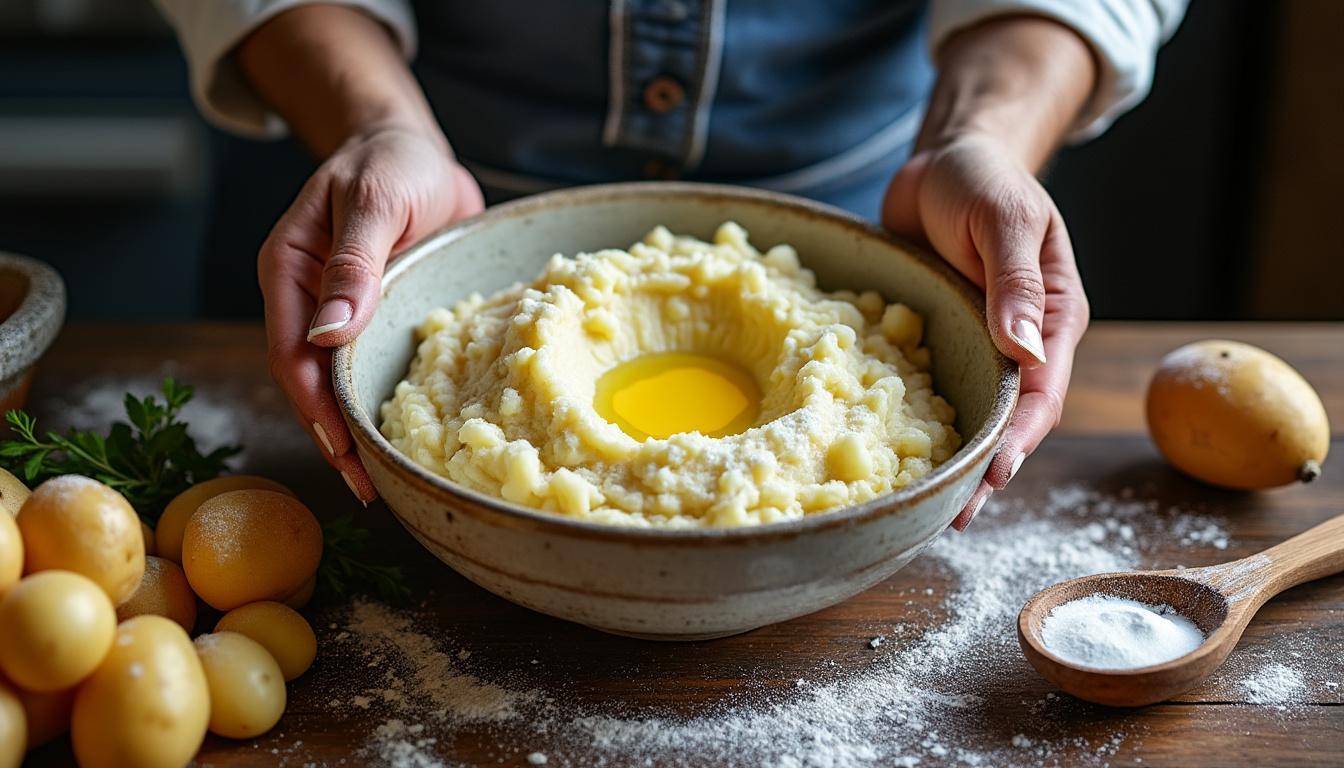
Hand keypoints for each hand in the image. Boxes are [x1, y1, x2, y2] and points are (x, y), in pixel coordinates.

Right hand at [258, 126, 483, 501]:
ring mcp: (340, 312)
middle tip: (368, 486)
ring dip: (356, 429)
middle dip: (333, 436)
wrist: (412, 145)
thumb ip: (354, 264)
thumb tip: (329, 333)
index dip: (314, 407)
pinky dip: (383, 404)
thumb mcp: (375, 200)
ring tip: (382, 479)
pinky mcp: (376, 317)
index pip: (290, 352)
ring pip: (339, 382)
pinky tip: (404, 437)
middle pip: (309, 381)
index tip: (343, 449)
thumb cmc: (391, 161)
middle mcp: (307, 299)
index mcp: (289, 270)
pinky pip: (373, 368)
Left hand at [882, 133, 1089, 529]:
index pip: (1042, 392)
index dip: (1019, 437)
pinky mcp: (937, 340)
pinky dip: (917, 424)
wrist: (944, 158)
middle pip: (1008, 418)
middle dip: (986, 469)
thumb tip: (1023, 349)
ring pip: (969, 413)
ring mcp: (977, 343)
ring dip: (951, 458)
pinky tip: (891, 456)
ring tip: (924, 507)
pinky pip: (930, 389)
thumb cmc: (984, 180)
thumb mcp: (1004, 221)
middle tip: (954, 517)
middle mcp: (1019, 342)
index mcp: (1053, 318)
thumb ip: (1014, 282)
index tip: (995, 474)